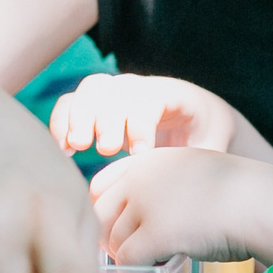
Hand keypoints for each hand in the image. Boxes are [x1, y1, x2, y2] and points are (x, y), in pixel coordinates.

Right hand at [49, 72, 242, 155]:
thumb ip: (202, 163)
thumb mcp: (211, 148)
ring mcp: (115, 91)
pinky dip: (61, 122)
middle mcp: (140, 86)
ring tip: (75, 147)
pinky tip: (63, 150)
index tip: (139, 154)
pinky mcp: (95, 104)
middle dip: (106, 119)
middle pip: (114, 90)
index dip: (140, 125)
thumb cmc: (203, 138)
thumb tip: (193, 186)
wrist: (196, 118)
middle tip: (105, 150)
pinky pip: (71, 103)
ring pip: (89, 91)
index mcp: (172, 94)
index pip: (149, 100)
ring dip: (78, 118)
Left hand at [88, 148, 272, 266]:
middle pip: (99, 214)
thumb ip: (164, 186)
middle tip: (129, 256)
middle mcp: (140, 178)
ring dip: (128, 257)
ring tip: (149, 266)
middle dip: (109, 237)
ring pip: (113, 241)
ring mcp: (146, 205)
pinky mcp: (156, 233)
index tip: (115, 230)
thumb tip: (143, 216)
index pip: (100, 185)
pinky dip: (137, 272)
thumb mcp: (193, 173)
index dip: (103, 211)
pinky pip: (128, 260)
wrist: (263, 202)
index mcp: (149, 160)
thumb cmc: (239, 193)